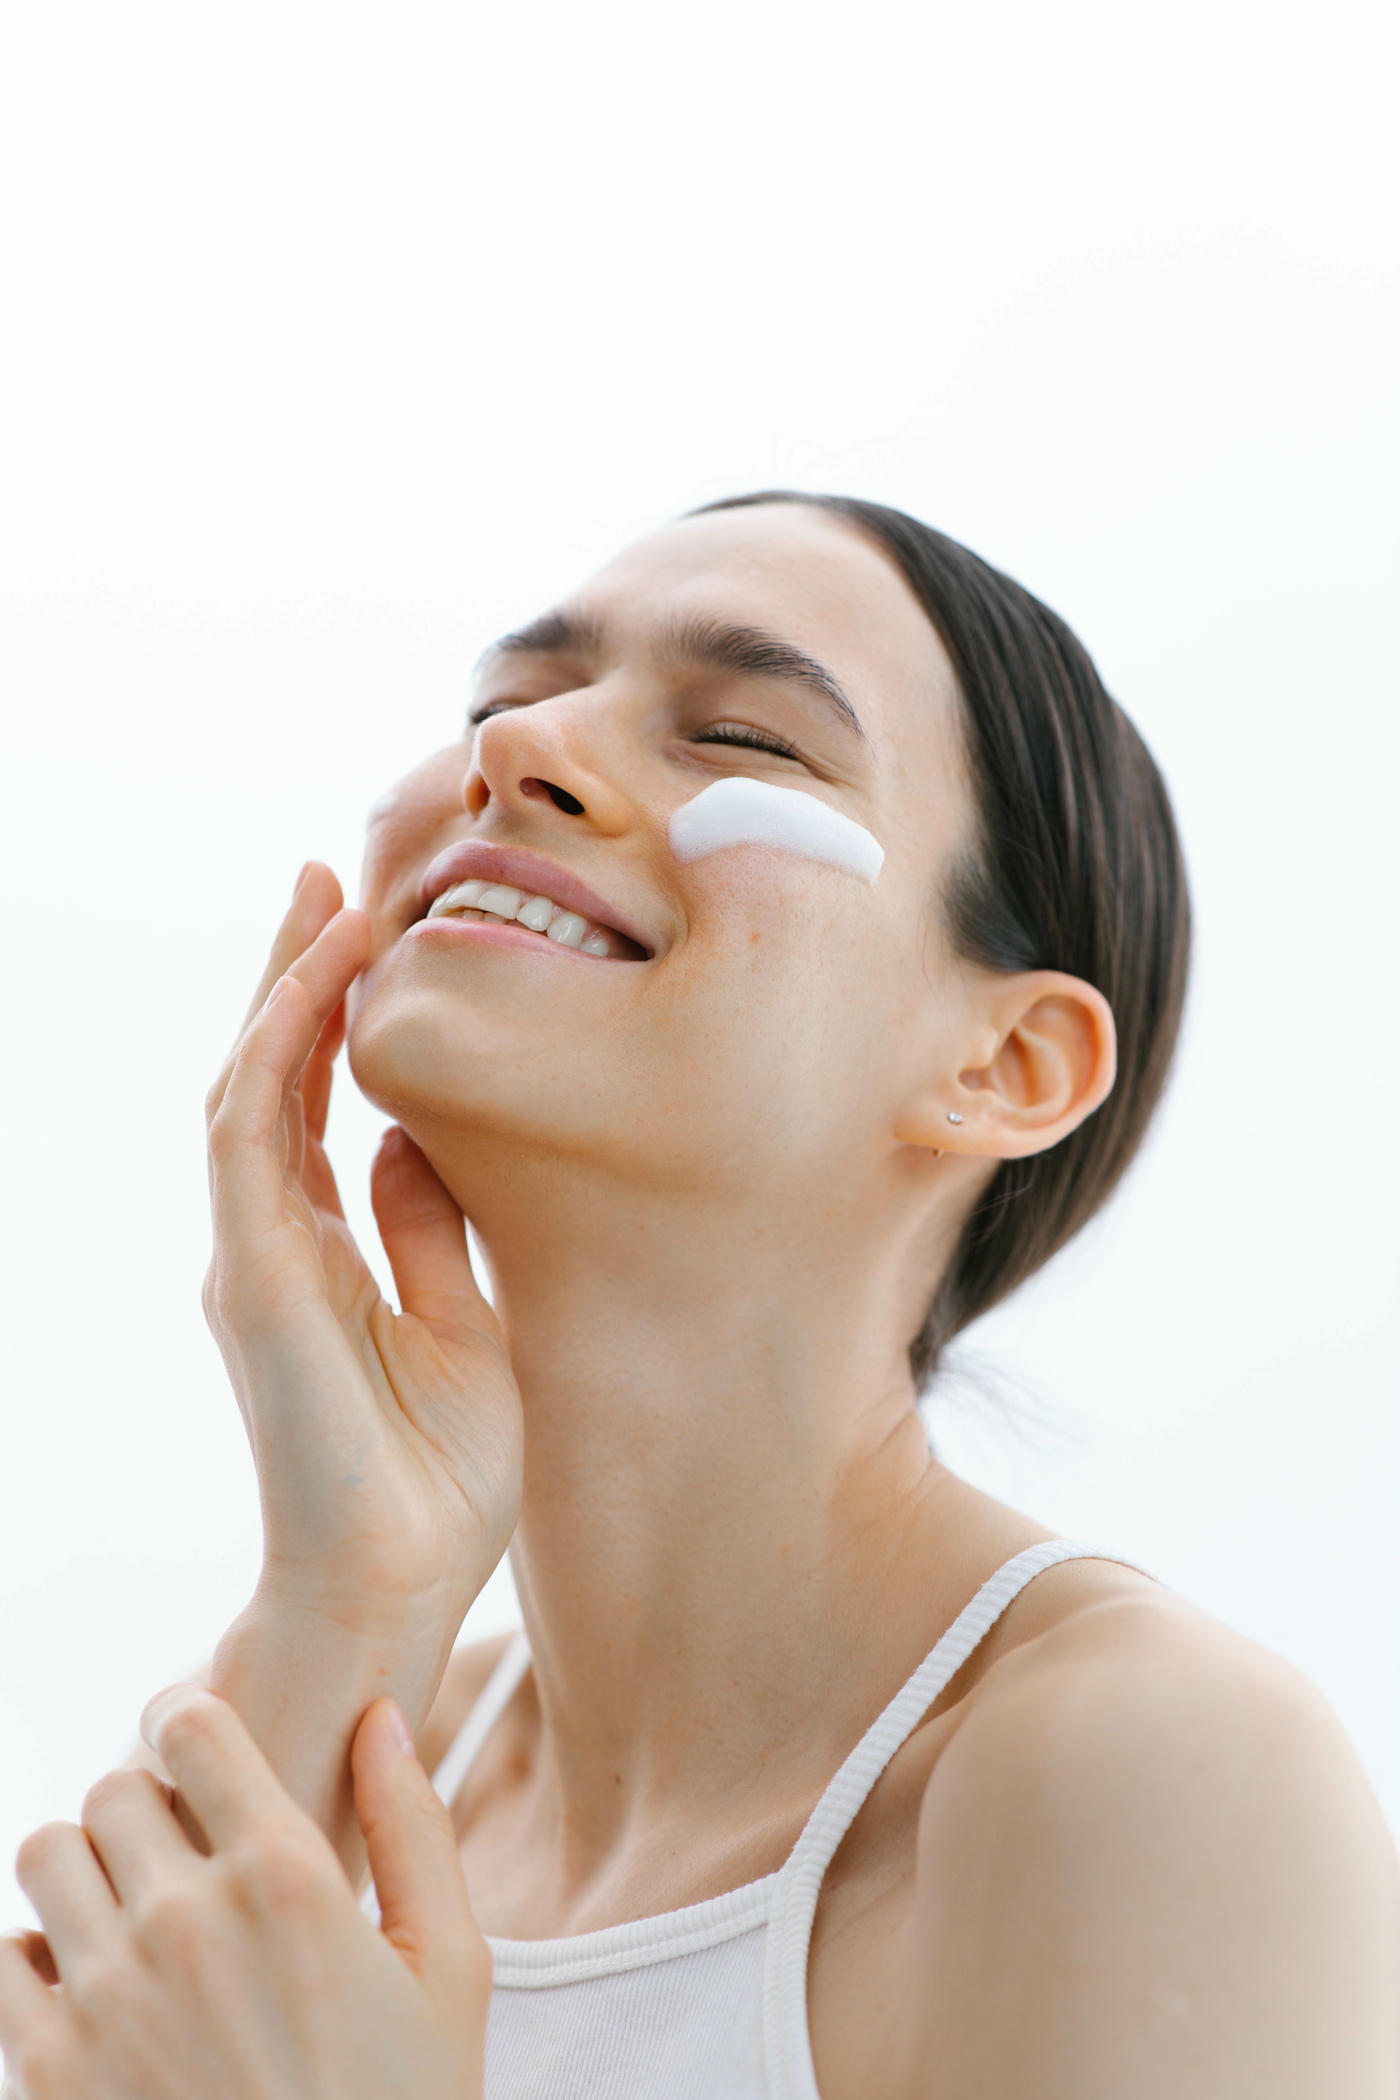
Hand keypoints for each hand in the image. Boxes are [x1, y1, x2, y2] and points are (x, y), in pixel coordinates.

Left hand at [0, 1684, 489, 2099]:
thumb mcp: (450, 1970)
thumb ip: (413, 1828)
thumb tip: (383, 1717)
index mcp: (285, 1877)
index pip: (191, 1727)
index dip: (194, 1723)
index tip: (203, 1750)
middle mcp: (184, 1920)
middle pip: (112, 1789)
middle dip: (146, 1808)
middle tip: (181, 1856)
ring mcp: (104, 1998)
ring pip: (45, 1852)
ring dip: (85, 1869)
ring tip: (132, 1915)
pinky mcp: (43, 2073)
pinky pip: (0, 1957)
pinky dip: (34, 1958)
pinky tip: (91, 1990)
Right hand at [202, 862, 523, 1629]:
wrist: (401, 1583)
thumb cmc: (438, 1480)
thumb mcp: (466, 1326)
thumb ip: (429, 1232)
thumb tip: (413, 1142)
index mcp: (317, 1260)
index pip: (311, 1111)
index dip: (330, 1020)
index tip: (367, 936)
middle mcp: (271, 1249)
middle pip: (269, 1081)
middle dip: (293, 978)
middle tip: (323, 880)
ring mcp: (252, 1261)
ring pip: (248, 1089)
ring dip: (283, 991)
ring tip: (324, 899)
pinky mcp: (251, 1280)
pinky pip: (252, 1136)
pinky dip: (281, 1051)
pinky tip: (315, 984)